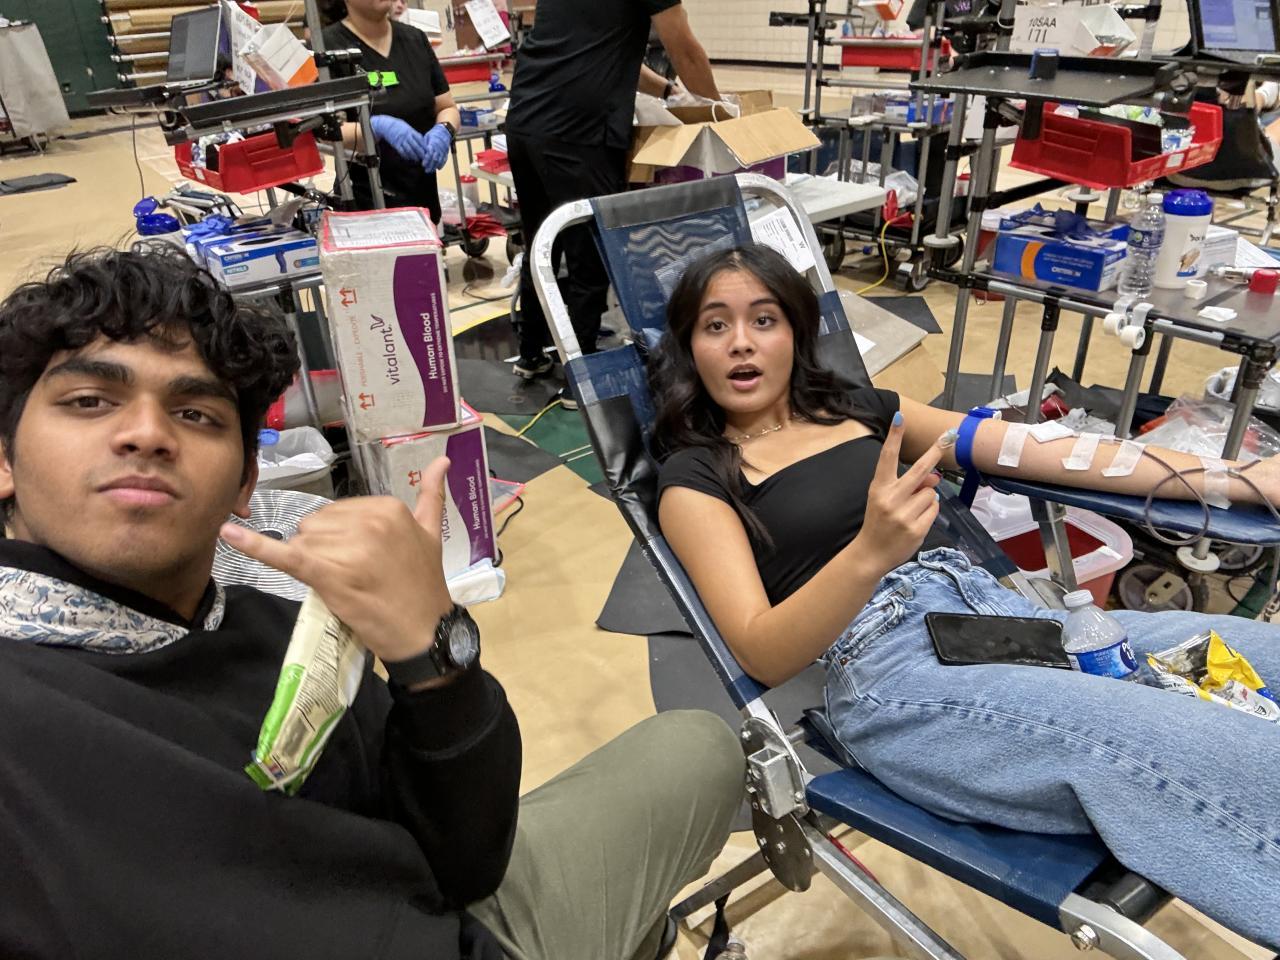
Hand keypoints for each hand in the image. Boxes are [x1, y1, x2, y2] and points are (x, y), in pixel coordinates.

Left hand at [219, 457, 454, 664]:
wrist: (425, 632)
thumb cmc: (425, 586)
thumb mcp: (432, 533)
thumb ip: (431, 495)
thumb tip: (442, 458)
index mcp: (388, 507)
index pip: (338, 511)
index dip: (341, 538)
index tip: (364, 560)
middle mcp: (367, 521)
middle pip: (315, 526)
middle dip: (325, 550)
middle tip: (355, 576)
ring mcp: (346, 547)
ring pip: (302, 543)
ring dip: (314, 564)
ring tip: (346, 584)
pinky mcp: (326, 573)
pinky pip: (285, 555)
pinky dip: (254, 545)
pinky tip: (228, 533)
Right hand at [369, 114, 426, 165]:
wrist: (386, 124)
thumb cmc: (398, 126)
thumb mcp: (407, 127)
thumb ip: (414, 134)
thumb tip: (422, 139)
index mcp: (411, 131)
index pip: (420, 140)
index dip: (425, 146)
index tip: (428, 151)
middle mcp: (407, 136)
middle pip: (416, 146)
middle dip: (421, 153)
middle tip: (425, 158)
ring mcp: (401, 140)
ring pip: (409, 150)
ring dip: (414, 156)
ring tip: (417, 159)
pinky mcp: (395, 144)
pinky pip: (402, 151)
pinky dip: (406, 156)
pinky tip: (408, 158)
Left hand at [421, 123, 452, 172]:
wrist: (444, 131)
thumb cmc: (433, 134)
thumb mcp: (427, 137)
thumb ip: (424, 145)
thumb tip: (418, 152)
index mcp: (433, 143)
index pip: (430, 153)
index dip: (426, 159)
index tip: (423, 164)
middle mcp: (439, 148)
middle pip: (435, 158)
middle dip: (430, 165)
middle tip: (426, 170)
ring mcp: (443, 151)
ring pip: (439, 160)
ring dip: (435, 166)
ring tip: (430, 171)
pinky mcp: (446, 152)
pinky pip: (444, 159)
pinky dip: (442, 164)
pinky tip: (438, 168)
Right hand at [854, 412, 943, 574]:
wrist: (870, 553)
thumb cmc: (878, 521)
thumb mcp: (886, 500)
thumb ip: (908, 486)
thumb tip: (935, 476)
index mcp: (879, 487)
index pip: (887, 457)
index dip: (894, 436)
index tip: (899, 417)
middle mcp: (890, 499)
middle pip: (919, 470)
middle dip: (935, 451)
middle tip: (950, 434)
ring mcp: (904, 515)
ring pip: (931, 492)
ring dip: (927, 498)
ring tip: (911, 511)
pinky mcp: (916, 529)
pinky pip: (934, 508)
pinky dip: (929, 512)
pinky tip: (916, 520)